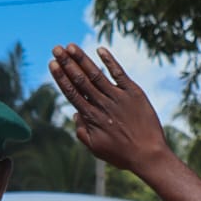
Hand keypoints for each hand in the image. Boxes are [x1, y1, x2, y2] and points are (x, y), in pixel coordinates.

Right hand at [48, 44, 170, 173]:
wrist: (149, 155)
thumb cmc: (122, 154)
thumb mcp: (96, 149)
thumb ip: (82, 132)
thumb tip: (75, 115)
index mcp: (91, 117)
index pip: (72, 93)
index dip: (61, 77)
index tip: (52, 64)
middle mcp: (102, 104)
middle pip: (81, 80)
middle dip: (67, 63)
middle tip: (56, 48)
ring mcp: (118, 97)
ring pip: (96, 74)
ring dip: (82, 59)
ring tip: (70, 46)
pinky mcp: (134, 93)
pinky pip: (119, 73)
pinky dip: (110, 61)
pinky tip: (100, 50)